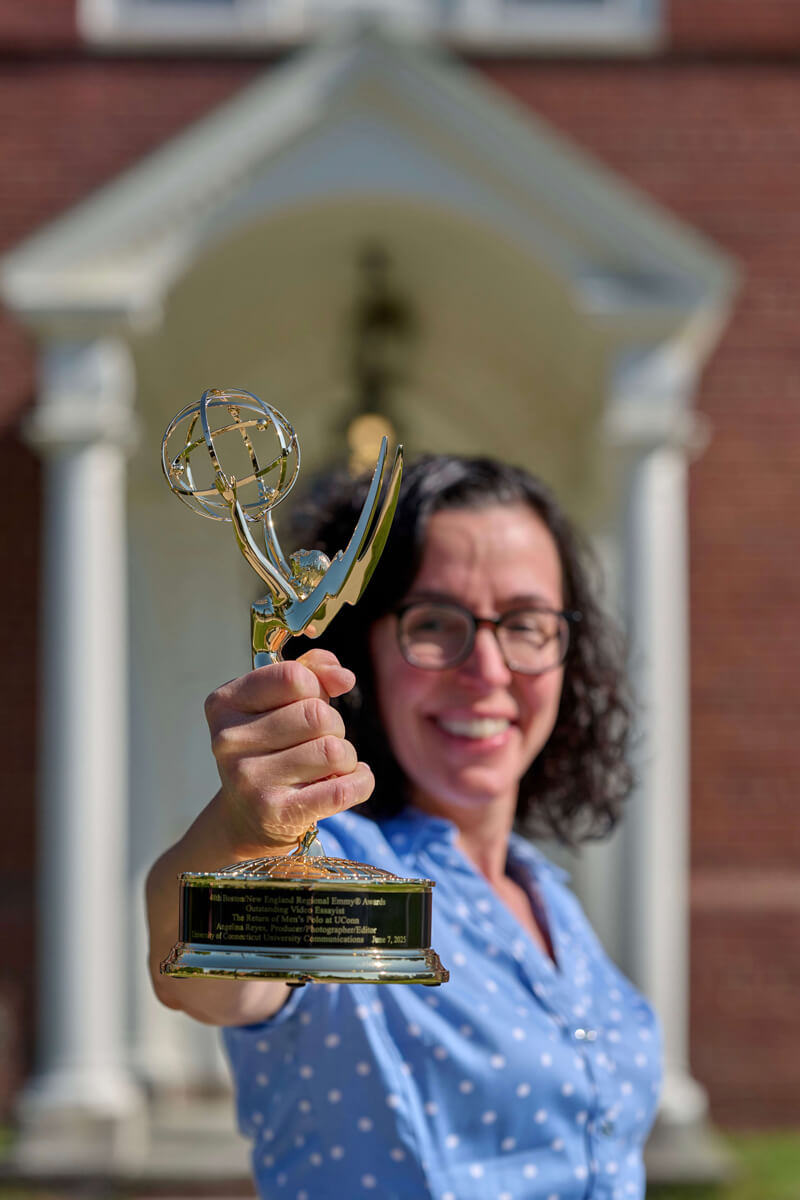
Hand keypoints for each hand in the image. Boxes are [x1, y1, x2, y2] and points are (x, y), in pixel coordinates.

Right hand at [204, 649, 373, 856]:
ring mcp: (249, 780)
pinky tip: (352, 781)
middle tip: (320, 742)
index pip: (294, 677)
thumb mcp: (281, 702)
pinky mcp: (276, 813)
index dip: (316, 687)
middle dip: (334, 726)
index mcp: (225, 704)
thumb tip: (343, 677)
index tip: (312, 703)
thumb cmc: (273, 747)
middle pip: (317, 714)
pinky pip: (342, 789)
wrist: (248, 817)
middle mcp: (229, 741)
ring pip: (333, 751)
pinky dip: (361, 783)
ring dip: (346, 758)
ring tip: (328, 767)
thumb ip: (312, 672)